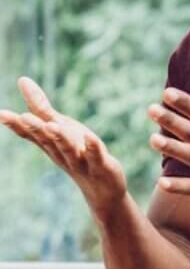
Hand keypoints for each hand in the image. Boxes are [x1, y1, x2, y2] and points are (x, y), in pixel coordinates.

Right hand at [0, 77, 126, 217]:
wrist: (102, 188)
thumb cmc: (77, 153)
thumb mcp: (59, 127)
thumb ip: (40, 107)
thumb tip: (21, 80)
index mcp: (49, 144)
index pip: (30, 134)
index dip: (15, 125)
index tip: (1, 114)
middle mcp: (61, 153)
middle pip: (46, 140)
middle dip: (35, 128)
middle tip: (23, 117)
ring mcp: (80, 161)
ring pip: (68, 148)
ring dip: (60, 137)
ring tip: (52, 126)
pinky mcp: (101, 165)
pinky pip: (96, 155)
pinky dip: (93, 147)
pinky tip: (90, 136)